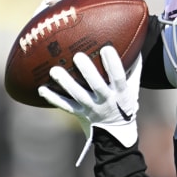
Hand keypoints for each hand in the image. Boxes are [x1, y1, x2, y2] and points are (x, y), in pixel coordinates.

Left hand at [38, 46, 140, 165]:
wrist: (116, 132)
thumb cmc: (125, 102)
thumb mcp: (133, 87)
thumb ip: (134, 67)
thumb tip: (134, 44)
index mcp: (121, 93)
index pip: (119, 77)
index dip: (113, 64)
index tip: (106, 48)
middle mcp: (106, 101)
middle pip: (97, 86)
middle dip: (88, 71)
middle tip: (78, 56)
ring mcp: (92, 109)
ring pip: (78, 96)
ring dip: (66, 83)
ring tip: (54, 70)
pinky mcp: (80, 114)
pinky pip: (65, 106)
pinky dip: (53, 98)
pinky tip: (42, 89)